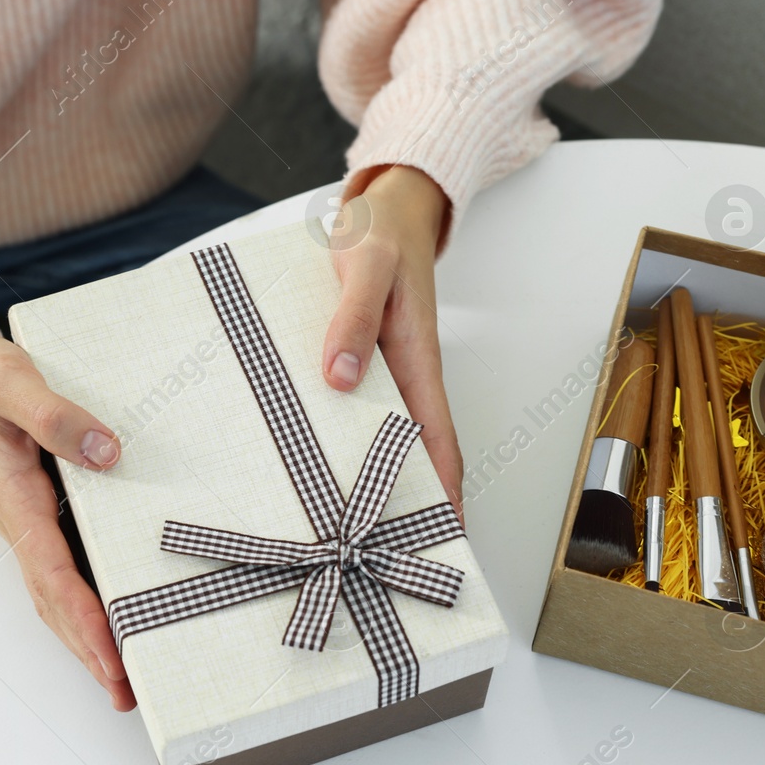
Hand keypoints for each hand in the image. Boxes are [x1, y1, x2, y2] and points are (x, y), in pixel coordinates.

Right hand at [0, 327, 135, 709]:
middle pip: (53, 601)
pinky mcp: (36, 513)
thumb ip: (55, 416)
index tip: (111, 653)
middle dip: (87, 649)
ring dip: (84, 637)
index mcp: (12, 499)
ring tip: (121, 680)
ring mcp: (26, 522)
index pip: (51, 571)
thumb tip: (107, 452)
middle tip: (126, 693)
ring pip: (54, 593)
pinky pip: (61, 569)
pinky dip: (83, 604)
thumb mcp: (11, 382)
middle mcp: (18, 522)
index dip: (83, 615)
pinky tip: (110, 620)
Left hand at [321, 165, 462, 514]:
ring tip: (352, 532)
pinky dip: (350, 442)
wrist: (386, 206)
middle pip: (416, 452)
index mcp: (417, 359)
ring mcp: (387, 371)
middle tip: (390, 558)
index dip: (443, 491)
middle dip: (411, 503)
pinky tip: (321, 464)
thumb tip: (339, 380)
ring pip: (387, 437)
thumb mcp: (364, 268)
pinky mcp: (366, 362)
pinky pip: (361, 412)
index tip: (442, 537)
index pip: (437, 439)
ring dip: (378, 478)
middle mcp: (407, 374)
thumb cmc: (380, 234)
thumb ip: (350, 320)